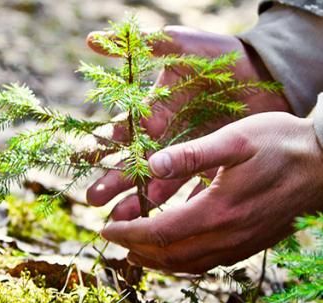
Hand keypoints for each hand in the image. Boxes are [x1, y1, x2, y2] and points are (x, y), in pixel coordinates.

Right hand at [86, 26, 290, 219]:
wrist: (263, 73)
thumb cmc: (219, 56)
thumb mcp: (181, 45)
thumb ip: (143, 45)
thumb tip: (92, 40)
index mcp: (153, 112)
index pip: (120, 132)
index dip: (99, 145)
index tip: (79, 159)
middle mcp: (164, 138)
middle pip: (133, 164)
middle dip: (112, 182)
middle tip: (93, 200)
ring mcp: (185, 155)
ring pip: (156, 183)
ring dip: (137, 201)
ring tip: (119, 219)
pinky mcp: (208, 166)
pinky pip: (190, 189)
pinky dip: (178, 205)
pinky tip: (163, 222)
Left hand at [101, 113, 322, 273]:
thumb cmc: (281, 146)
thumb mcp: (235, 140)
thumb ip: (191, 154)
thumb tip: (151, 165)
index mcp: (218, 210)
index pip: (159, 233)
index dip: (128, 233)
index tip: (106, 228)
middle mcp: (227, 236)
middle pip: (170, 255)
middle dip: (136, 249)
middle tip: (114, 241)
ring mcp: (239, 244)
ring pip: (187, 264)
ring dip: (156, 261)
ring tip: (135, 252)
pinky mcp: (248, 244)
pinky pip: (207, 263)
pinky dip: (181, 262)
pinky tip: (173, 253)